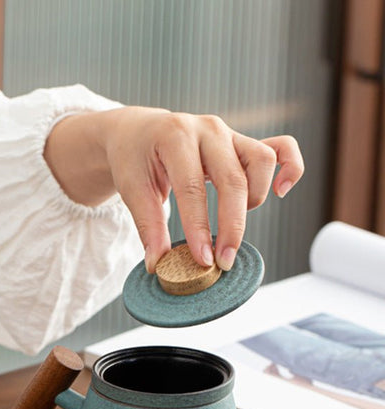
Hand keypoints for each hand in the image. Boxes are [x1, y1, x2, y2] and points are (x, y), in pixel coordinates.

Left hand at [43, 107, 303, 271]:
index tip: (203, 260)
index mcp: (175, 137)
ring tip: (231, 224)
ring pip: (261, 161)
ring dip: (254, 198)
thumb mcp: (131, 189)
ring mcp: (229, 133)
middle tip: (223, 261)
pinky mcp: (242, 142)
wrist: (137, 131)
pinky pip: (280, 147)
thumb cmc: (133, 160)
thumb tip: (156, 265)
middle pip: (233, 179)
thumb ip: (148, 227)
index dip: (199, 228)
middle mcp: (207, 130)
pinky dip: (290, 167)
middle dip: (232, 226)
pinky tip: (281, 192)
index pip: (192, 188)